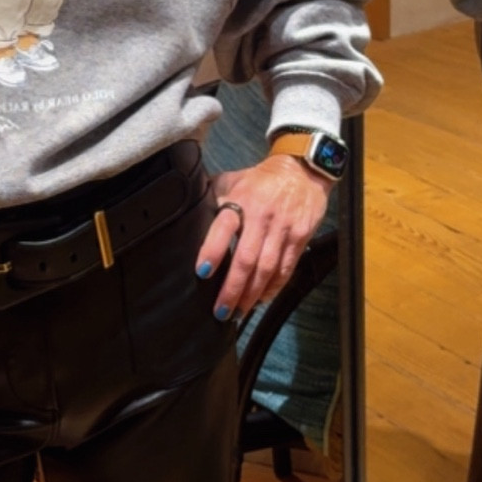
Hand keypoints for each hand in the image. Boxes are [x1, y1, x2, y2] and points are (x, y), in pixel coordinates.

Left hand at [195, 156, 331, 319]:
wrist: (301, 170)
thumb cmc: (258, 180)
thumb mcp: (231, 181)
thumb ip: (210, 197)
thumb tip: (180, 212)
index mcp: (241, 200)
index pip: (224, 227)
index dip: (213, 250)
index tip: (202, 272)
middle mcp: (263, 216)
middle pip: (247, 258)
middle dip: (232, 288)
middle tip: (220, 311)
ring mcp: (284, 228)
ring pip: (267, 268)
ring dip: (252, 294)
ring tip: (239, 311)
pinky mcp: (300, 237)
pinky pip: (286, 268)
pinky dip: (274, 287)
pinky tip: (261, 300)